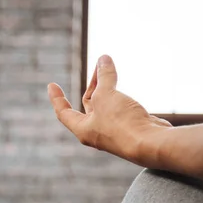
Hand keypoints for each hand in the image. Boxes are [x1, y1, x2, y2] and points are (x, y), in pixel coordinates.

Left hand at [48, 55, 171, 163]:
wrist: (152, 143)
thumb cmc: (122, 123)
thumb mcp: (106, 95)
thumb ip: (104, 77)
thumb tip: (103, 59)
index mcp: (83, 129)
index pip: (64, 113)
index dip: (57, 98)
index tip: (51, 85)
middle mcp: (97, 132)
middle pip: (89, 105)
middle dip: (93, 85)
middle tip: (99, 66)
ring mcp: (115, 131)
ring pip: (107, 105)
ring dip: (107, 87)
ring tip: (108, 68)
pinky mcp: (131, 128)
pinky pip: (121, 108)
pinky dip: (120, 95)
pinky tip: (123, 85)